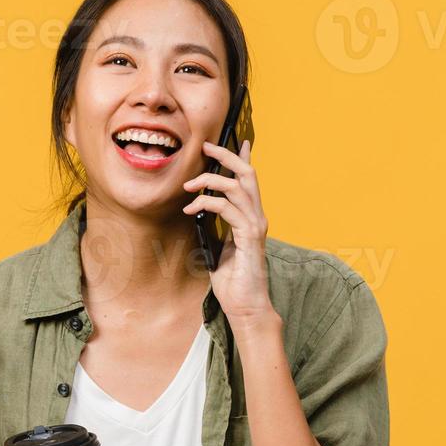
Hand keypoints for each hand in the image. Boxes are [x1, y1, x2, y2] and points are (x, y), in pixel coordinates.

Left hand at [181, 138, 275, 322]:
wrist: (245, 305)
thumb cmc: (233, 281)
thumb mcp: (218, 248)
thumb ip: (214, 230)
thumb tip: (198, 214)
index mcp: (249, 217)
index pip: (248, 181)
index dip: (242, 158)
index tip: (237, 141)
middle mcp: (256, 216)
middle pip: (246, 174)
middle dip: (226, 156)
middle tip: (205, 147)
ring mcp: (255, 225)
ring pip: (237, 186)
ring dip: (210, 181)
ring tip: (188, 186)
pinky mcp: (249, 236)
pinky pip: (229, 208)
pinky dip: (208, 203)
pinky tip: (192, 209)